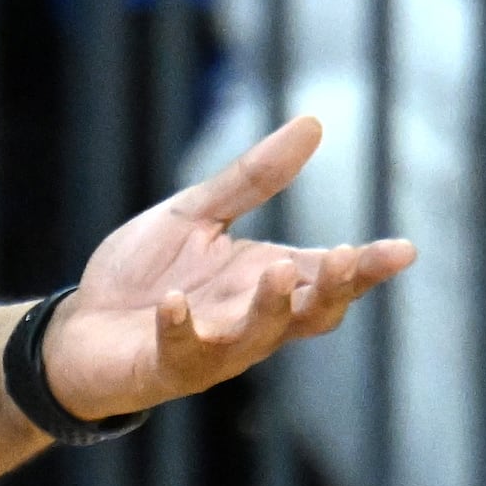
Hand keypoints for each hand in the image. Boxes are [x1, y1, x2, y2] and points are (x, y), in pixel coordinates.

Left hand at [38, 117, 414, 422]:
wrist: (81, 326)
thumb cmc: (148, 273)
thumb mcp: (197, 215)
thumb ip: (253, 178)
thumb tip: (313, 123)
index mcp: (264, 282)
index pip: (328, 275)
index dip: (366, 267)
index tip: (404, 249)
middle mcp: (250, 320)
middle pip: (311, 313)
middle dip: (336, 288)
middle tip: (352, 257)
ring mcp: (212, 347)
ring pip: (258, 336)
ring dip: (272, 306)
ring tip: (281, 267)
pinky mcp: (165, 363)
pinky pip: (180, 349)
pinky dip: (180, 326)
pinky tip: (175, 301)